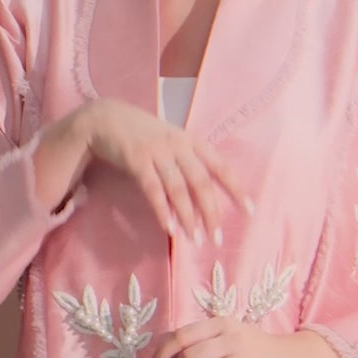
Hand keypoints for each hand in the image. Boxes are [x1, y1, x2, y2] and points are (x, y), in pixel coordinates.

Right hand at [79, 97, 253, 243]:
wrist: (107, 117)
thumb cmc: (145, 136)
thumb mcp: (173, 144)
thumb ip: (189, 166)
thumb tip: (206, 201)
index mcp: (193, 142)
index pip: (221, 167)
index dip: (236, 189)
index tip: (249, 212)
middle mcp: (179, 146)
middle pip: (201, 182)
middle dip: (211, 212)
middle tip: (216, 238)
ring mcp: (158, 152)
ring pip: (179, 189)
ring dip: (188, 217)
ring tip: (195, 240)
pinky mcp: (137, 160)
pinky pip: (153, 189)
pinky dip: (162, 210)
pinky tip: (169, 228)